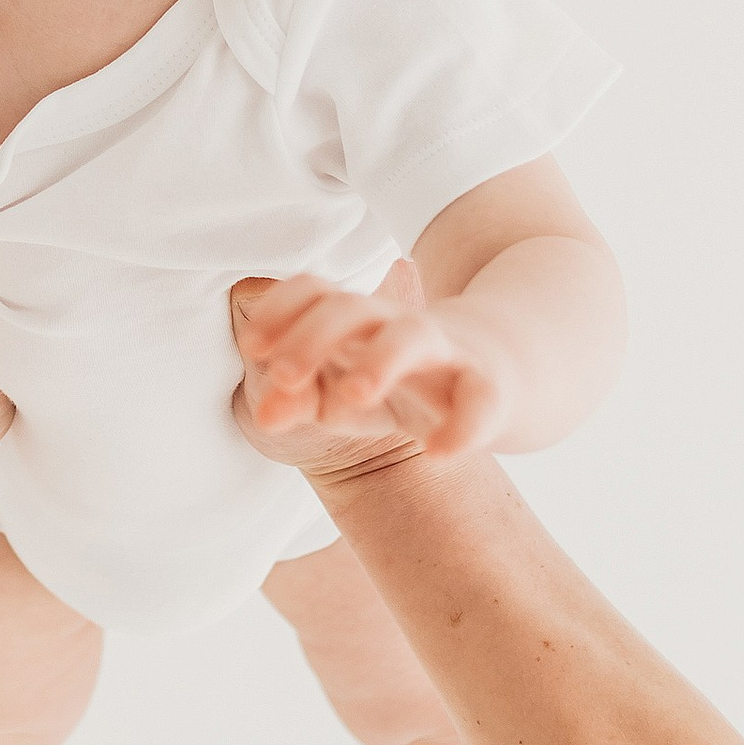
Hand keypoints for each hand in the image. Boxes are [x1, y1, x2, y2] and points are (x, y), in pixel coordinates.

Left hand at [230, 262, 511, 472]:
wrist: (489, 375)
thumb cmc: (395, 382)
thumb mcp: (338, 394)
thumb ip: (298, 400)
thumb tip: (266, 414)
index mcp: (353, 318)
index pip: (313, 291)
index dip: (280, 311)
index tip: (253, 347)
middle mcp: (394, 324)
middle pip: (353, 308)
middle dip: (314, 337)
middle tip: (285, 375)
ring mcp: (444, 351)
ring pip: (413, 336)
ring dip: (380, 359)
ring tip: (352, 395)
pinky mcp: (486, 387)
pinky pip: (480, 399)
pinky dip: (462, 425)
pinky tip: (437, 452)